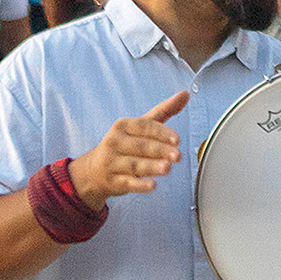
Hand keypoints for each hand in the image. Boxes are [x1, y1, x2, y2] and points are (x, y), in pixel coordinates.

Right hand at [70, 89, 189, 204]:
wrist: (95, 171)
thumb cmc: (124, 145)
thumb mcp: (141, 127)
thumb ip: (163, 111)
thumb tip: (185, 94)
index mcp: (122, 126)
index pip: (143, 126)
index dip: (161, 132)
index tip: (177, 139)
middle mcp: (114, 142)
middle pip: (140, 146)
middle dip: (160, 151)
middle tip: (177, 155)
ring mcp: (111, 162)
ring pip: (134, 165)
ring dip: (152, 167)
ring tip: (167, 168)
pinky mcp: (112, 181)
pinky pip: (127, 183)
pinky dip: (140, 185)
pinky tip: (152, 185)